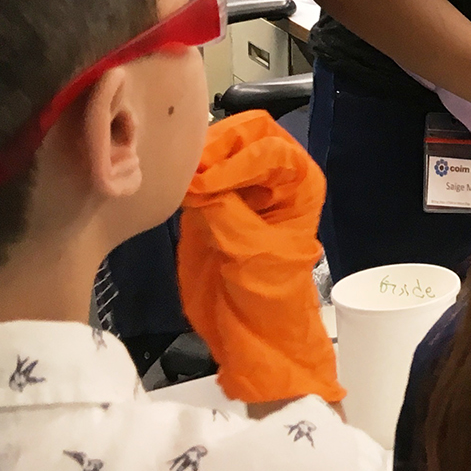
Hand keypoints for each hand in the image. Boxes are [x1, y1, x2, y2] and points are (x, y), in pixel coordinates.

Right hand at [179, 113, 341, 406]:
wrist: (250, 337)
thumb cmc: (268, 301)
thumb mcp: (249, 254)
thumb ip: (223, 211)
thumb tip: (195, 180)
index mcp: (299, 184)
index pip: (269, 147)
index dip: (237, 160)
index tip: (207, 185)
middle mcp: (274, 178)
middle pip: (246, 133)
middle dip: (217, 146)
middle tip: (189, 172)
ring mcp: (241, 188)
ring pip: (218, 147)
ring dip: (197, 157)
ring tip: (178, 181)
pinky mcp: (210, 203)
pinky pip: (196, 174)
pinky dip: (182, 175)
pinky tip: (170, 189)